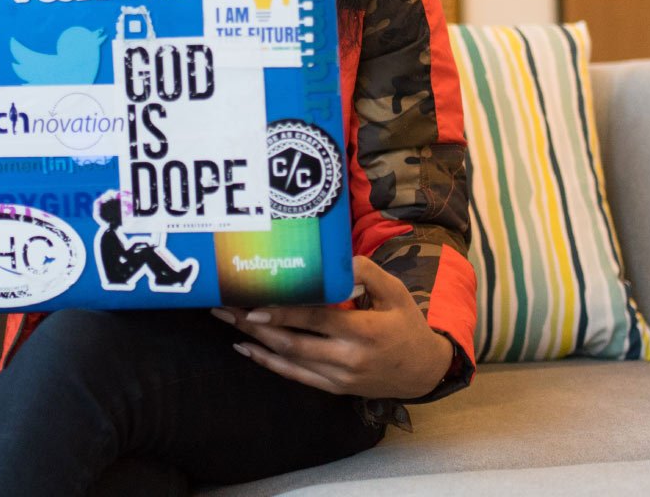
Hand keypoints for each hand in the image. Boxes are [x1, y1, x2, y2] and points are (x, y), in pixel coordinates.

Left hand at [212, 255, 452, 399]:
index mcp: (365, 332)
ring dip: (256, 342)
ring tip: (228, 322)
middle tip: (226, 308)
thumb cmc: (407, 324)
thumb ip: (367, 272)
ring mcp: (339, 377)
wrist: (423, 372)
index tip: (254, 306)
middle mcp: (349, 358)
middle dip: (256, 326)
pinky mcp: (334, 388)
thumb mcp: (395, 292)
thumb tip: (336, 261)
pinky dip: (269, 364)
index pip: (317, 321)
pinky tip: (247, 349)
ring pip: (290, 361)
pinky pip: (296, 376)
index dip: (284, 314)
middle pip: (294, 343)